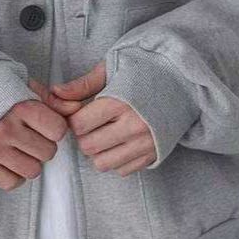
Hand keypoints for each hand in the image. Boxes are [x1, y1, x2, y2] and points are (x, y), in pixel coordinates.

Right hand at [0, 94, 67, 191]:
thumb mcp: (22, 87)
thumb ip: (52, 99)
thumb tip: (77, 108)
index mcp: (20, 107)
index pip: (58, 130)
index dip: (54, 128)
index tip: (43, 124)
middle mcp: (7, 130)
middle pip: (48, 153)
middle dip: (43, 146)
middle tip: (28, 137)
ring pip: (33, 171)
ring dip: (29, 162)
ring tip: (18, 148)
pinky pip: (12, 183)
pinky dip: (13, 175)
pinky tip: (7, 160)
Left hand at [50, 61, 157, 175]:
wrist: (184, 80)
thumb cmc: (145, 69)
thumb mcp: (112, 69)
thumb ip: (82, 85)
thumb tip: (54, 94)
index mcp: (120, 102)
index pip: (79, 125)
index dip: (74, 119)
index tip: (80, 112)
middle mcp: (133, 126)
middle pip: (88, 146)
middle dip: (84, 135)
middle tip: (93, 122)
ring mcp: (145, 144)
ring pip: (102, 163)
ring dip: (98, 151)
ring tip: (106, 132)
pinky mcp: (154, 154)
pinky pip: (122, 170)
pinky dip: (116, 159)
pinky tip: (121, 141)